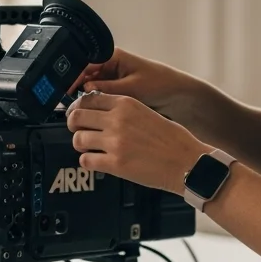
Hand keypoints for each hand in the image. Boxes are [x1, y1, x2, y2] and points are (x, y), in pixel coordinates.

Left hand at [66, 92, 209, 193]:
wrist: (187, 162)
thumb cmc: (173, 140)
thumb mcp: (147, 112)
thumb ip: (123, 111)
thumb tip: (101, 113)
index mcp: (126, 104)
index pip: (88, 98)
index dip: (79, 107)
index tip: (79, 113)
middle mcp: (117, 120)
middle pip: (77, 116)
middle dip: (74, 124)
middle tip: (78, 130)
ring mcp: (115, 142)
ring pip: (78, 138)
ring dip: (81, 144)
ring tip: (90, 148)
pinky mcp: (115, 163)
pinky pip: (86, 160)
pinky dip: (88, 161)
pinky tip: (96, 161)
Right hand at [68, 48, 196, 118]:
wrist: (178, 95)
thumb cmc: (160, 84)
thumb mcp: (132, 87)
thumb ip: (107, 88)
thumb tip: (85, 90)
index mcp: (112, 56)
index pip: (85, 63)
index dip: (73, 76)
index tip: (65, 90)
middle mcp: (110, 65)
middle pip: (83, 75)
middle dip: (75, 88)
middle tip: (68, 104)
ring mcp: (112, 77)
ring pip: (90, 87)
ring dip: (85, 97)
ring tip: (77, 111)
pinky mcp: (116, 90)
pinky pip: (99, 95)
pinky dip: (94, 103)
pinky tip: (90, 113)